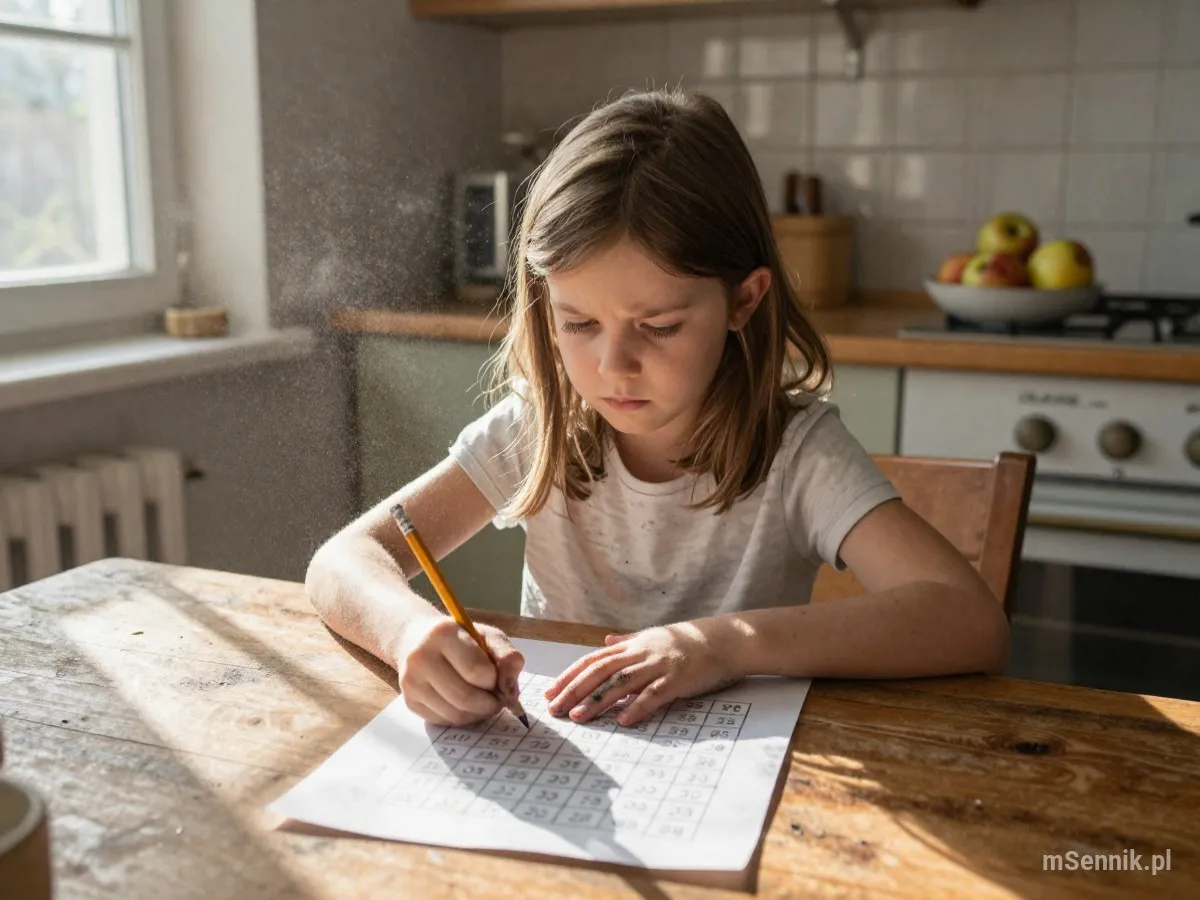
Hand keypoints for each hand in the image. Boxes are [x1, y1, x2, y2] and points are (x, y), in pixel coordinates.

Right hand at [394, 615, 524, 725]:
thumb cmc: (461, 639)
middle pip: (465, 697)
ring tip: (484, 702)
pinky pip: (444, 722)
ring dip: (478, 714)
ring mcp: (411, 681)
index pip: (477, 671)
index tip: (497, 677)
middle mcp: (421, 657)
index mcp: (444, 633)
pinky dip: (462, 718)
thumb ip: (507, 657)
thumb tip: (510, 692)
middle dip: (490, 704)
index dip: (494, 680)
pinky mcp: (409, 701)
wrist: (418, 640)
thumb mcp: (488, 637)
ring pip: (455, 714)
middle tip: (498, 700)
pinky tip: (465, 705)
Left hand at [544, 617, 745, 725]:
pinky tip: (623, 721)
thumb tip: (606, 642)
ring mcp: (659, 665)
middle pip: (600, 672)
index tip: (550, 692)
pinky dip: (638, 707)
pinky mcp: (678, 679)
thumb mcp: (654, 637)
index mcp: (633, 646)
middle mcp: (641, 653)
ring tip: (578, 716)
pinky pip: (654, 694)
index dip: (570, 676)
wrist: (725, 640)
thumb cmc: (689, 642)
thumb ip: (629, 641)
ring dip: (597, 700)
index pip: (593, 661)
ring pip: (621, 683)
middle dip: (574, 690)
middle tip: (554, 709)